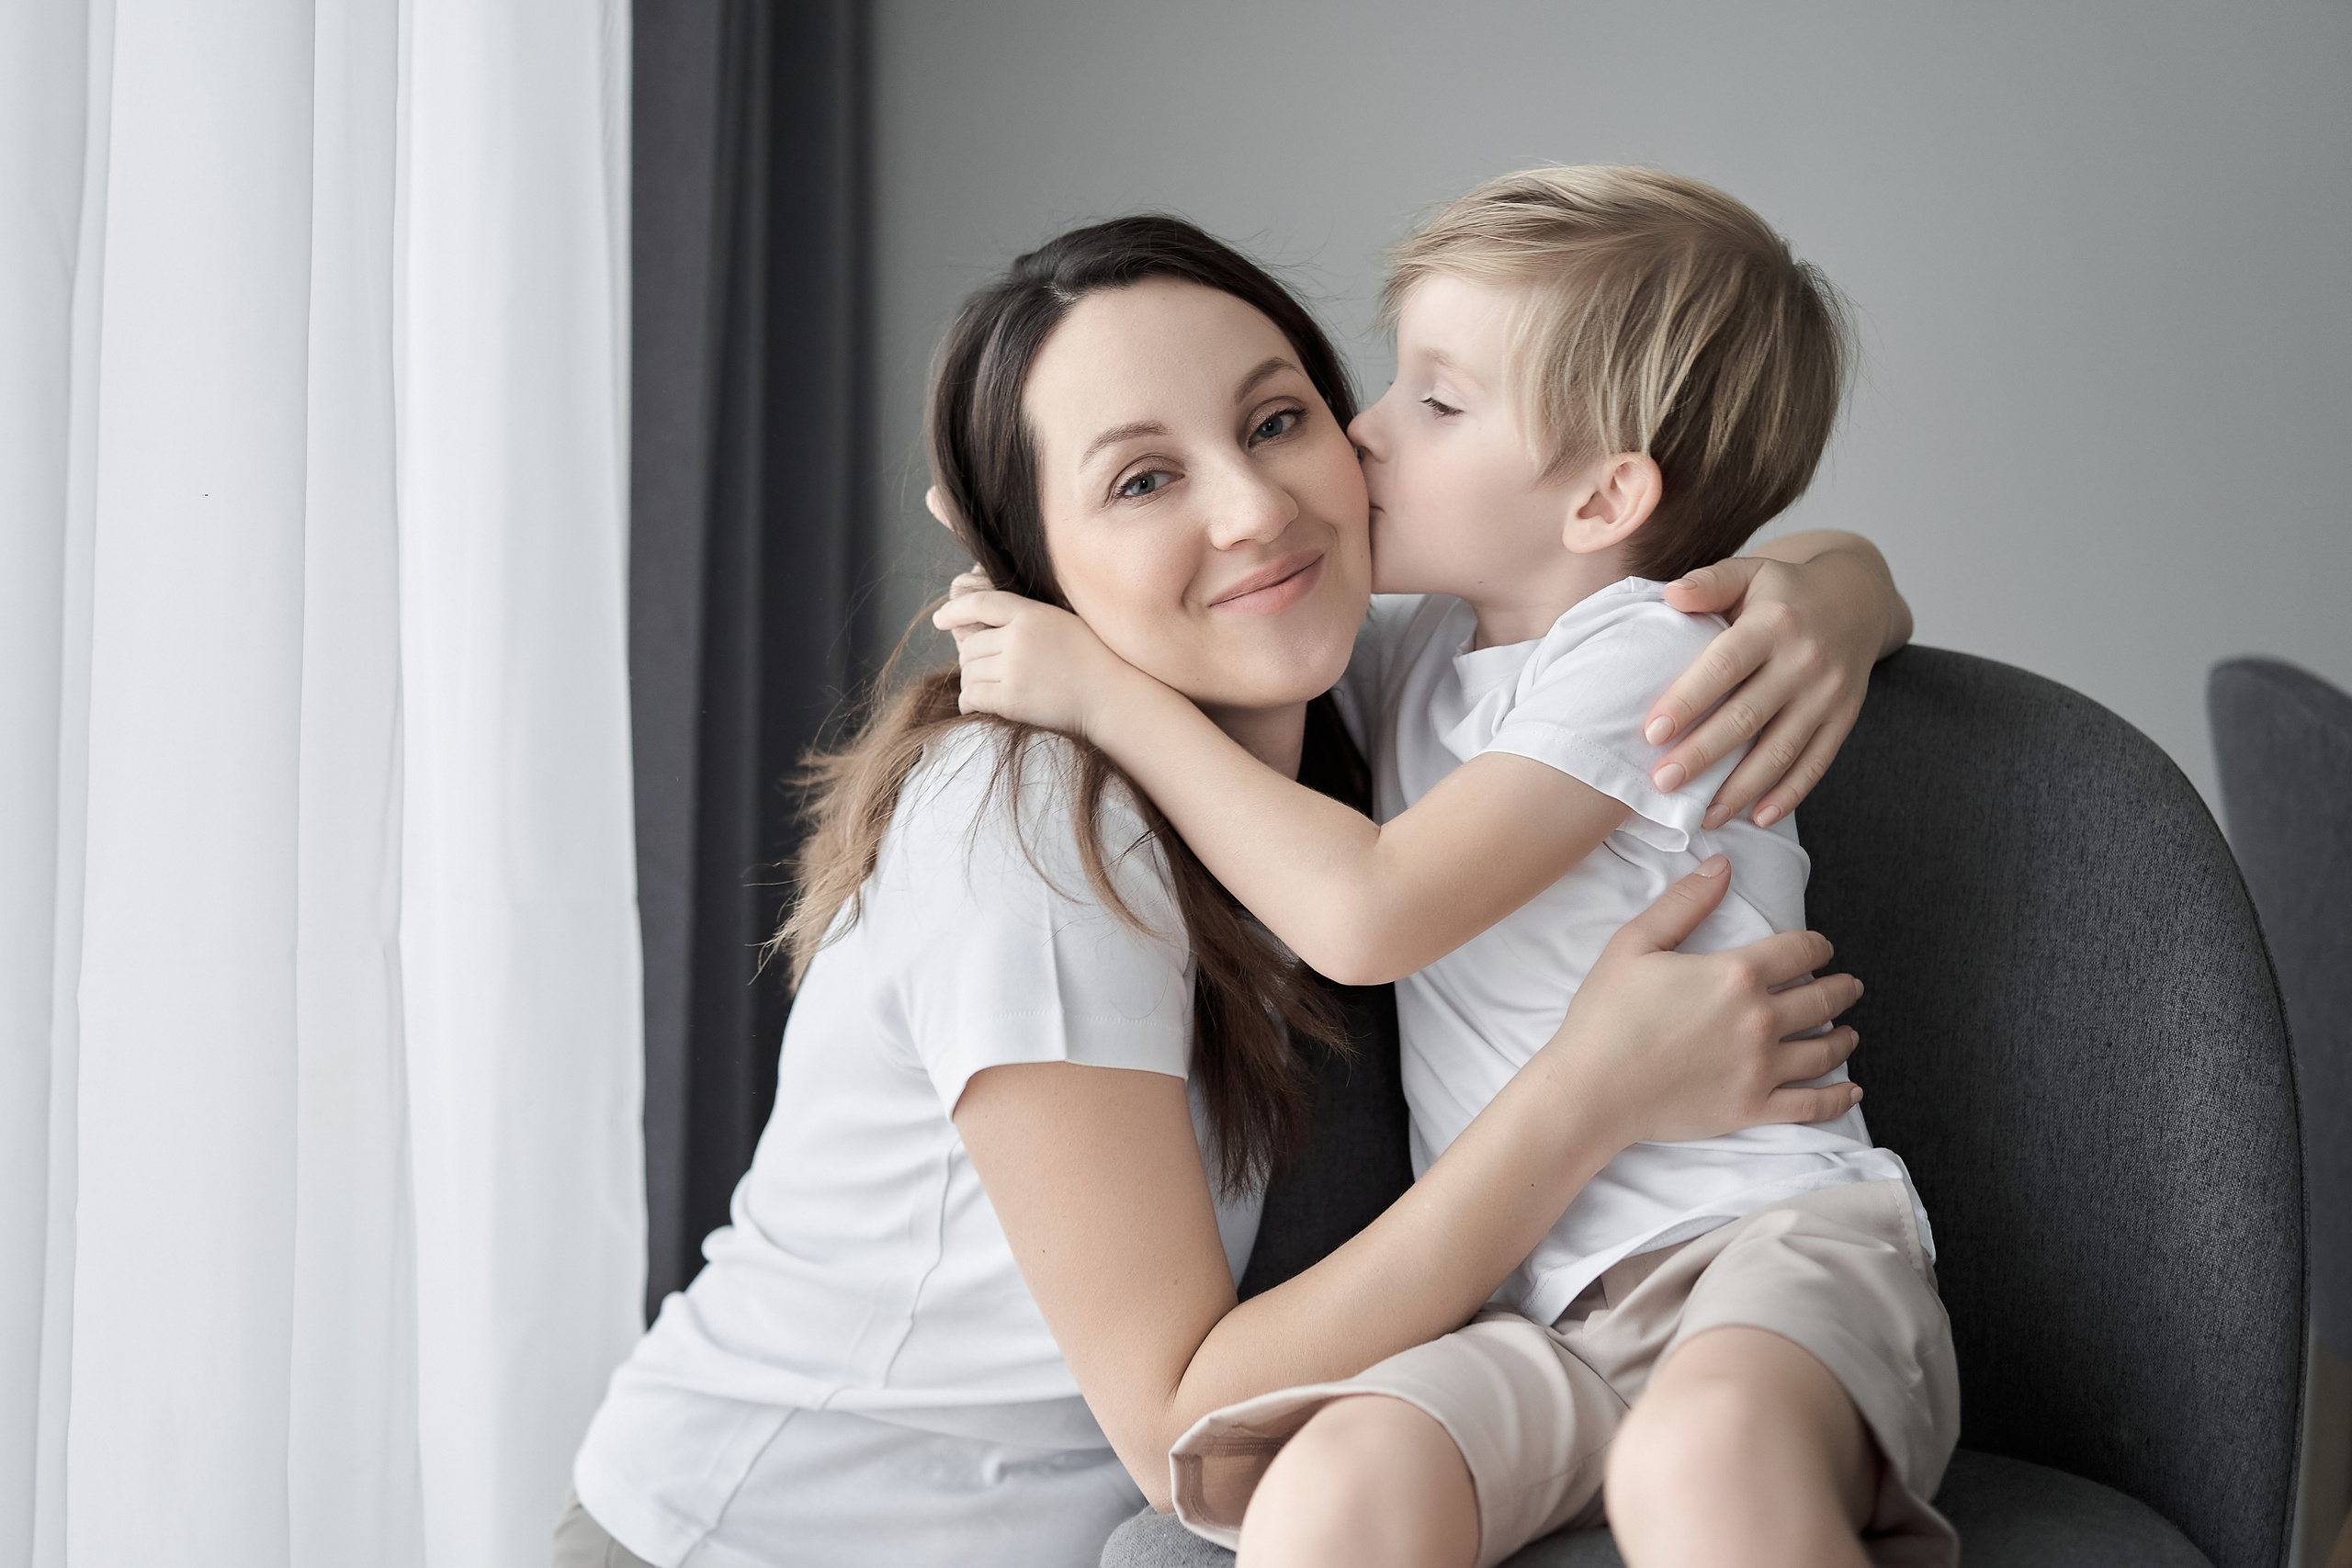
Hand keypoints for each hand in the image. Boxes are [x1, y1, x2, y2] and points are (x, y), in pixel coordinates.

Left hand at [932, 587, 1141, 733]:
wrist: (1115, 697)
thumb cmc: (1097, 662)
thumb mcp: (1064, 624)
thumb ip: (1030, 620)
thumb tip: (990, 625)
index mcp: (1033, 614)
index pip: (981, 604)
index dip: (955, 610)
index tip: (940, 619)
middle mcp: (1020, 638)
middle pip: (970, 644)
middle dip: (971, 658)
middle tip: (983, 670)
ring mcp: (1015, 669)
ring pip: (968, 672)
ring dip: (971, 682)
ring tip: (985, 689)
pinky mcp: (1013, 700)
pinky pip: (972, 697)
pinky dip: (969, 703)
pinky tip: (976, 706)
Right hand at [1546, 857, 1863, 1146]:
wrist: (1593, 1088)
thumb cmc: (1607, 1015)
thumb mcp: (1635, 944)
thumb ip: (1684, 903)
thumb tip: (1722, 867)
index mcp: (1736, 975)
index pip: (1799, 952)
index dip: (1818, 946)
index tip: (1822, 949)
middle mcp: (1759, 1020)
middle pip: (1822, 999)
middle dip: (1841, 988)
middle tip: (1849, 986)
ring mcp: (1761, 1068)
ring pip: (1824, 1050)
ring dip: (1844, 1038)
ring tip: (1849, 1033)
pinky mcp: (1753, 1108)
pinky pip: (1812, 1104)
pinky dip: (1838, 1097)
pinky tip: (1850, 1090)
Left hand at [1646, 549, 1903, 829]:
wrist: (1859, 598)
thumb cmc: (1785, 590)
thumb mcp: (1750, 572)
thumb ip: (1709, 583)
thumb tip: (1670, 594)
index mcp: (1774, 623)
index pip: (1724, 667)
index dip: (1688, 701)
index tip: (1652, 733)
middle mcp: (1805, 661)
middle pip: (1747, 717)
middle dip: (1703, 755)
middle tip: (1662, 783)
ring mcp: (1828, 695)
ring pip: (1781, 751)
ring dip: (1740, 789)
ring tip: (1702, 817)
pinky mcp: (1844, 719)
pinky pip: (1817, 763)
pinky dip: (1789, 794)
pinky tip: (1757, 818)